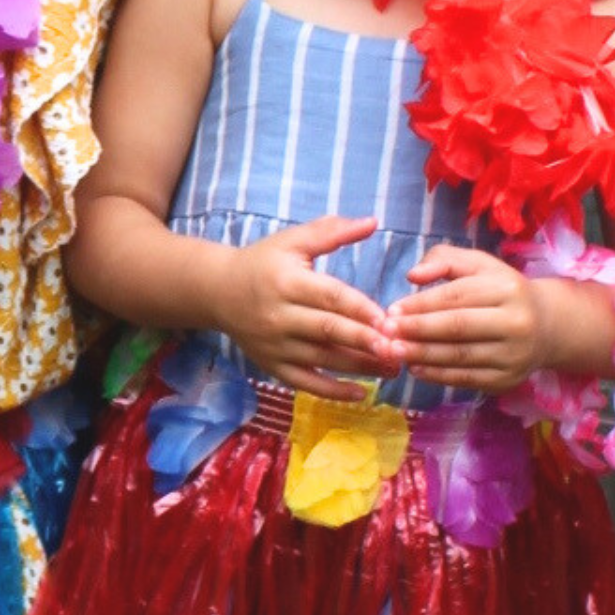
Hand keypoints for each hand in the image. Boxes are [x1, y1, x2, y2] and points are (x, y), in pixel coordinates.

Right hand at [219, 215, 397, 400]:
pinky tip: (361, 392)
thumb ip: (332, 232)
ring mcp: (275, 345)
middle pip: (328, 330)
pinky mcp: (272, 366)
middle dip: (364, 341)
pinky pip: (305, 383)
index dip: (359, 308)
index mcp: (287, 282)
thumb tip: (372, 222)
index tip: (388, 319)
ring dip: (360, 367)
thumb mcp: (292, 241)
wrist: (217, 291)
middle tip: (397, 349)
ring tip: (393, 368)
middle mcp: (279, 316)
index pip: (329, 296)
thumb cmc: (262, 262)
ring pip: (322, 359)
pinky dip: (333, 391)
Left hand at [384, 245, 547, 393]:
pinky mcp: (508, 380)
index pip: (456, 297)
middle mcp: (516, 323)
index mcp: (507, 289)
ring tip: (393, 351)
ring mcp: (514, 356)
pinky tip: (415, 368)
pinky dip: (437, 375)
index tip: (391, 310)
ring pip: (460, 356)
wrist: (547, 326)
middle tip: (385, 333)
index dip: (421, 304)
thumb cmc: (500, 290)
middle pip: (458, 328)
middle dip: (417, 331)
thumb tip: (412, 276)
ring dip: (422, 355)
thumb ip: (443, 260)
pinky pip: (467, 378)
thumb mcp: (478, 265)